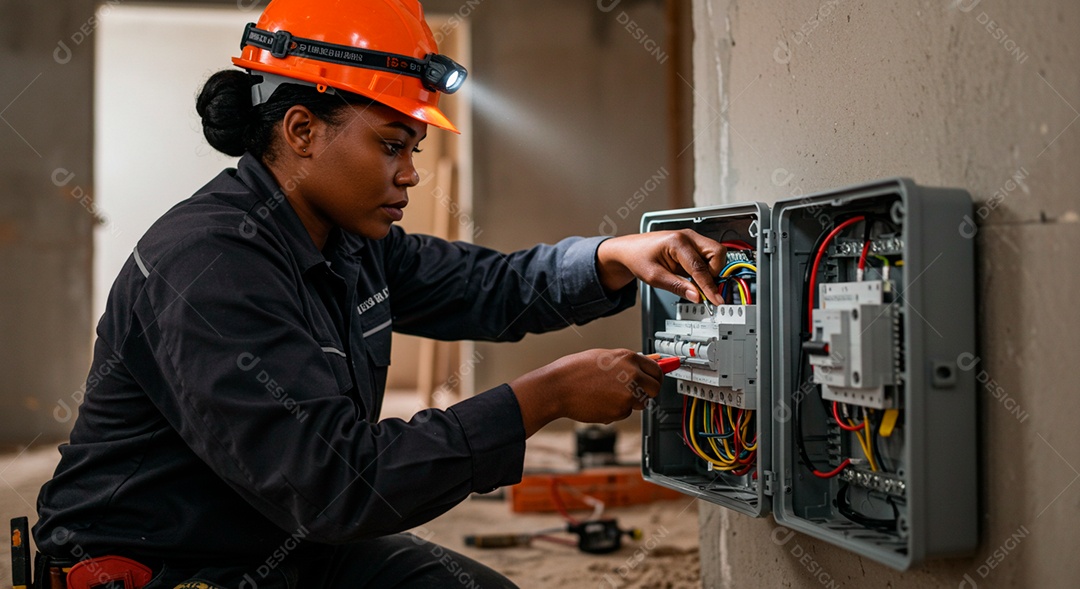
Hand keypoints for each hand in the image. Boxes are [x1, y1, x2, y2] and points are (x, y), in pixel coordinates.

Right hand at [510, 349, 661, 436]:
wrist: (558, 387)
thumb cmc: (574, 371)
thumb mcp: (603, 357)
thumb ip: (625, 362)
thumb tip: (642, 365)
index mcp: (628, 358)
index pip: (656, 369)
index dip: (655, 377)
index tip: (655, 380)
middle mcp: (632, 374)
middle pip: (655, 388)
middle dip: (648, 392)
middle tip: (635, 392)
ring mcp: (628, 394)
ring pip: (640, 403)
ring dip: (630, 402)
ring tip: (607, 394)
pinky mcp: (620, 410)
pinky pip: (625, 413)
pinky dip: (615, 411)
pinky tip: (600, 402)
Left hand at [596, 230, 727, 304]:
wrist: (630, 250)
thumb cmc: (638, 258)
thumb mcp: (654, 277)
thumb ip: (677, 287)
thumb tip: (697, 296)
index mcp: (677, 242)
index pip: (700, 267)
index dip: (709, 287)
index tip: (715, 300)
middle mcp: (688, 236)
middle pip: (717, 253)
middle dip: (715, 272)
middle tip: (705, 287)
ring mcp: (692, 238)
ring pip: (716, 253)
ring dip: (712, 270)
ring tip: (697, 281)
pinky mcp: (693, 244)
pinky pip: (709, 256)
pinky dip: (707, 268)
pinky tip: (694, 277)